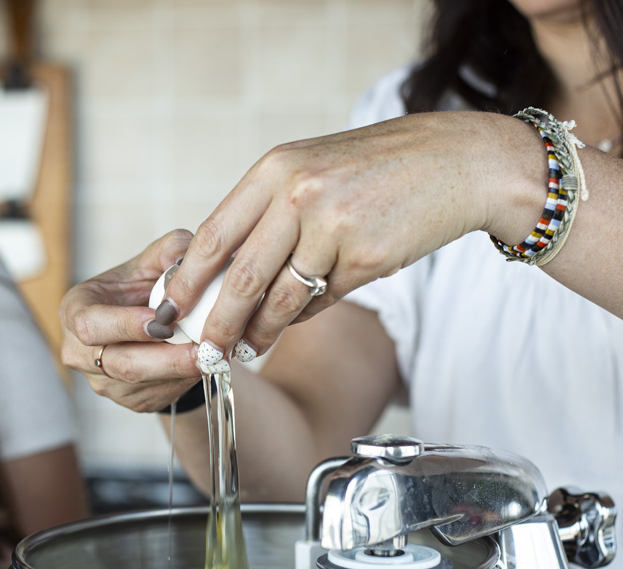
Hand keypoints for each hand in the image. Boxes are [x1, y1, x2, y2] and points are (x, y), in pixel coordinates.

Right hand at [59, 230, 205, 412]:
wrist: (146, 325)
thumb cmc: (141, 289)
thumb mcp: (150, 262)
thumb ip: (169, 250)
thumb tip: (187, 257)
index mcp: (75, 311)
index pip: (91, 326)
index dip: (126, 325)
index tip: (163, 321)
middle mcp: (81, 353)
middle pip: (123, 364)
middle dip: (167, 359)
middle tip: (202, 350)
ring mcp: (105, 383)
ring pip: (147, 384)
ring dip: (183, 371)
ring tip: (214, 354)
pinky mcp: (131, 401)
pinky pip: (161, 394)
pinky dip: (187, 380)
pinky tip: (206, 363)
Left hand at [157, 111, 546, 362]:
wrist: (456, 164)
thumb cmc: (377, 169)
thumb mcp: (311, 169)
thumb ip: (267, 213)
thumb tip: (222, 273)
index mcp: (276, 168)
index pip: (214, 235)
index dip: (185, 279)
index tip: (166, 309)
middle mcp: (300, 194)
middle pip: (241, 277)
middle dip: (217, 322)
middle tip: (203, 349)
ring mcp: (334, 227)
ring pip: (281, 299)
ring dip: (259, 332)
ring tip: (244, 350)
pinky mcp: (367, 258)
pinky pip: (322, 302)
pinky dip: (302, 317)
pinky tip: (291, 323)